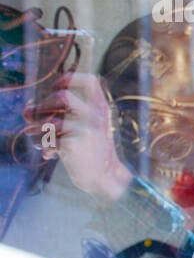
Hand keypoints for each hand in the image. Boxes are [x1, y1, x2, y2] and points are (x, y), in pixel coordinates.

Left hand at [25, 72, 130, 201]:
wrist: (103, 178)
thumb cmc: (89, 151)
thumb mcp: (83, 128)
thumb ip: (60, 116)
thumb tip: (26, 111)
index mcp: (101, 109)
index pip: (90, 81)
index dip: (68, 79)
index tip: (55, 88)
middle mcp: (96, 117)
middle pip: (62, 97)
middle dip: (42, 106)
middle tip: (32, 117)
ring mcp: (86, 130)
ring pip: (50, 120)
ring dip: (36, 129)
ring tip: (36, 137)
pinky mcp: (74, 145)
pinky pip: (47, 138)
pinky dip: (42, 144)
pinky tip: (48, 152)